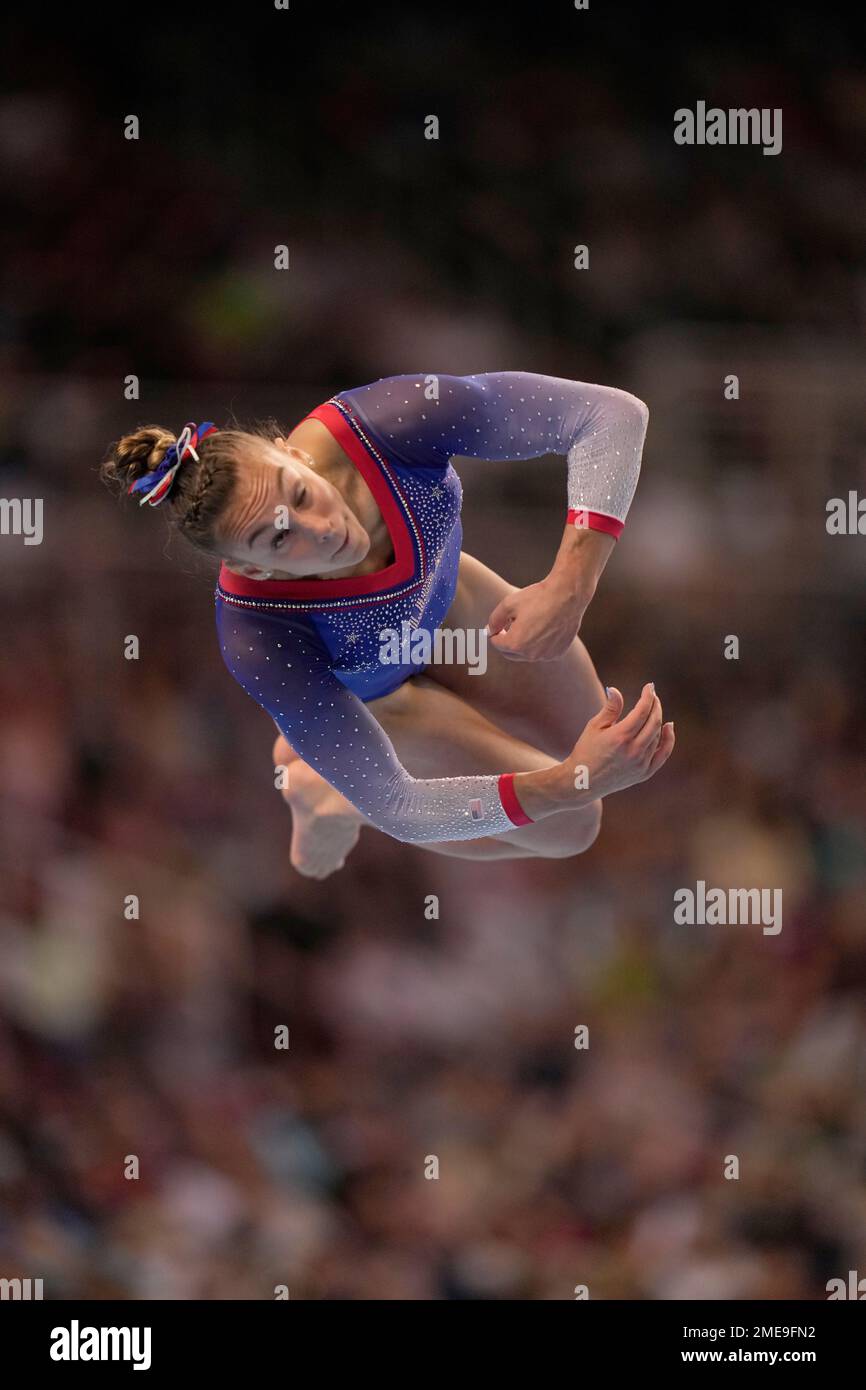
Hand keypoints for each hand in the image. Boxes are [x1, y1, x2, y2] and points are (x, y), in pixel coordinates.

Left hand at [486, 575, 587, 660]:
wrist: (568, 595)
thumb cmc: (538, 598)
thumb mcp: (508, 604)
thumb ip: (494, 620)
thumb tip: (489, 631)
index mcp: (515, 644)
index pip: (497, 644)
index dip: (495, 632)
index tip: (501, 624)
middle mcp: (530, 654)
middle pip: (510, 653)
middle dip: (507, 642)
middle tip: (511, 626)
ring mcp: (546, 655)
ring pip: (527, 653)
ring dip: (524, 643)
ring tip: (531, 623)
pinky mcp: (558, 653)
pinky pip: (543, 652)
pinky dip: (540, 644)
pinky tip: (545, 628)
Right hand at [557, 683, 674, 802]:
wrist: (583, 781)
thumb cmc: (586, 750)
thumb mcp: (595, 726)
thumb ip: (610, 708)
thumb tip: (615, 689)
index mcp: (620, 737)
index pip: (642, 711)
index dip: (648, 696)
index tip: (650, 686)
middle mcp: (633, 751)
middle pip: (654, 722)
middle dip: (655, 705)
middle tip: (652, 695)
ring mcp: (640, 764)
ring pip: (657, 735)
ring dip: (657, 719)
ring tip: (653, 709)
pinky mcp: (644, 774)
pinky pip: (663, 754)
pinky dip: (668, 740)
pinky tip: (669, 726)